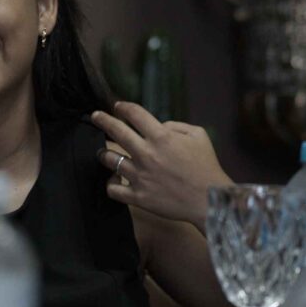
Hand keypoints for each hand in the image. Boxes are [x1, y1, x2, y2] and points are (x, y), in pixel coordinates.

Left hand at [91, 101, 231, 231]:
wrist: (209, 199)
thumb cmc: (206, 166)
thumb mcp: (198, 135)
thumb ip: (175, 126)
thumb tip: (158, 125)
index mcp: (161, 137)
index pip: (135, 114)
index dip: (123, 107)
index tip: (118, 106)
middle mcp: (147, 154)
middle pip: (116, 131)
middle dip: (102, 120)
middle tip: (96, 116)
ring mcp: (140, 176)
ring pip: (109, 159)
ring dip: (104, 154)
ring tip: (103, 153)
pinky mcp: (138, 196)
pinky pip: (113, 189)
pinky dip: (111, 183)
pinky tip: (114, 179)